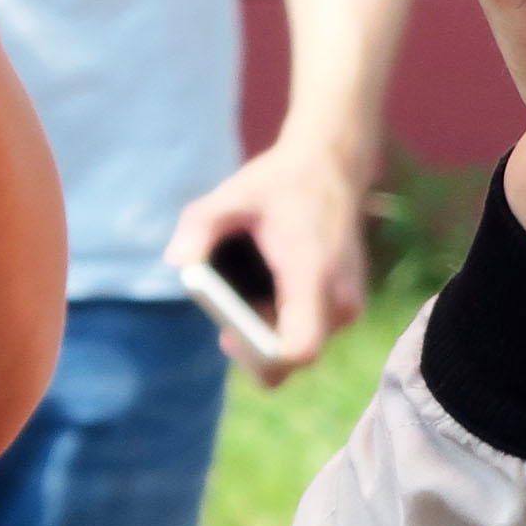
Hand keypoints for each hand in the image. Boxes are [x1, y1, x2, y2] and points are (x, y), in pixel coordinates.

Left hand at [167, 134, 366, 378]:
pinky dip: (281, 322)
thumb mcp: (233, 194)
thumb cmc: (280, 183)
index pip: (298, 350)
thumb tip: (177, 261)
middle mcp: (340, 299)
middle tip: (227, 318)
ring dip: (267, 332)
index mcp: (314, 275)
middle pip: (294, 358)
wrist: (332, 167)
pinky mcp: (345, 306)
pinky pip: (307, 332)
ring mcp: (347, 306)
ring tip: (250, 287)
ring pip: (300, 347)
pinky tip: (267, 284)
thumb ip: (200, 225)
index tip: (226, 337)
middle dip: (254, 346)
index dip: (258, 358)